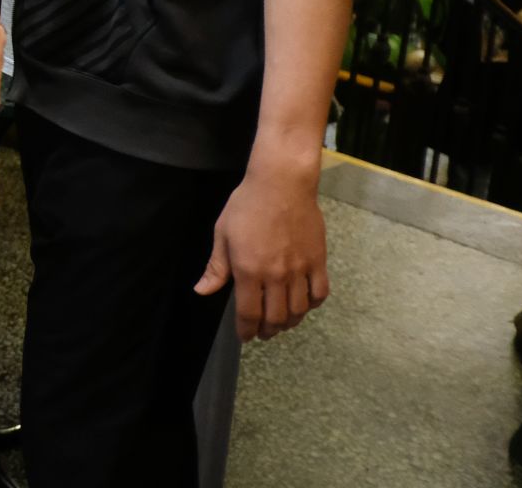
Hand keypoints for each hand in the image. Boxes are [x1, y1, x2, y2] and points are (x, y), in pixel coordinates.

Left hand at [195, 167, 327, 339]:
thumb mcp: (222, 233)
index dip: (247, 330)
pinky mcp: (318, 261)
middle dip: (268, 330)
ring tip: (281, 323)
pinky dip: (312, 305)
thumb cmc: (246, 205)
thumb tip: (202, 291)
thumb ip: (216, 267)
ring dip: (289, 322)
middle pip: (275, 317)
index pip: (249, 313)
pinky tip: (304, 305)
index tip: (245, 336)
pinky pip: (319, 293)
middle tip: (263, 332)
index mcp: (249, 270)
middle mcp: (276, 275)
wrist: (281, 184)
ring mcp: (300, 269)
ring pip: (298, 310)